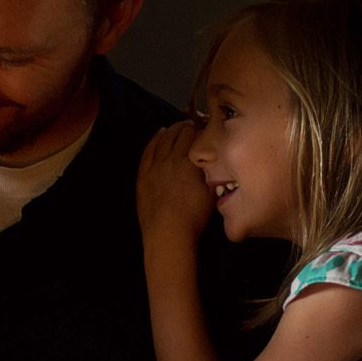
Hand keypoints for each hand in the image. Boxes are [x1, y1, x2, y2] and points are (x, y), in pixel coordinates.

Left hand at [137, 122, 214, 242]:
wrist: (168, 235)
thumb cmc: (194, 218)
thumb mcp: (213, 193)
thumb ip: (215, 173)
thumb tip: (218, 159)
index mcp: (191, 162)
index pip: (197, 135)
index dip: (203, 129)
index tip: (208, 129)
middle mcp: (172, 159)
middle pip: (181, 133)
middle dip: (189, 126)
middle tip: (195, 125)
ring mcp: (155, 166)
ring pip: (164, 138)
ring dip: (173, 129)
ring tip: (180, 126)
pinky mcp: (143, 175)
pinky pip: (148, 150)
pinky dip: (155, 139)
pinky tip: (160, 133)